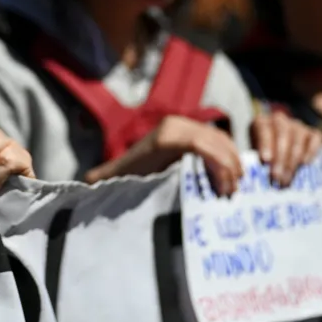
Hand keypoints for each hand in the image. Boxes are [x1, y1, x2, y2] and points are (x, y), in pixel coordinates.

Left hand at [84, 115, 242, 195]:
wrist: (125, 168)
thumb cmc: (125, 178)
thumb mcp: (118, 179)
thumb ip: (104, 179)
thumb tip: (88, 182)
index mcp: (163, 137)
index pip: (199, 143)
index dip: (217, 164)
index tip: (223, 190)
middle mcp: (175, 126)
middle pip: (214, 141)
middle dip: (229, 166)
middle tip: (232, 195)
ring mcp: (186, 126)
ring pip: (220, 139)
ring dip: (232, 162)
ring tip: (233, 189)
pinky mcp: (194, 132)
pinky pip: (219, 140)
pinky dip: (229, 156)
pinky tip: (232, 178)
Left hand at [252, 111, 321, 186]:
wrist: (282, 149)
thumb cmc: (265, 153)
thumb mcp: (256, 154)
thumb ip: (259, 160)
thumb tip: (259, 174)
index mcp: (261, 122)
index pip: (263, 130)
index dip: (265, 144)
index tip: (265, 160)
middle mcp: (279, 120)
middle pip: (282, 136)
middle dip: (279, 158)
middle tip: (277, 176)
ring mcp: (297, 125)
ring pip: (297, 139)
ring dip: (292, 161)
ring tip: (287, 179)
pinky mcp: (312, 132)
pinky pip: (314, 139)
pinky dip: (310, 150)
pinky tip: (305, 163)